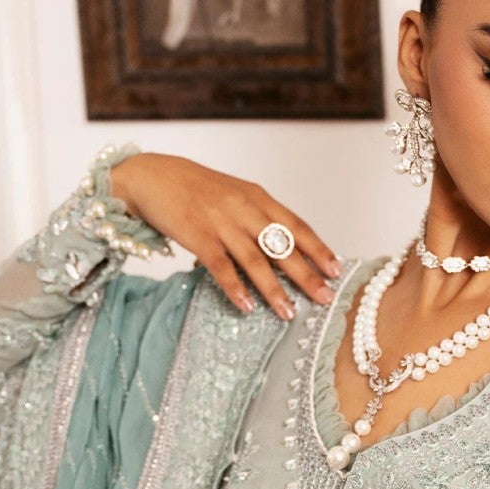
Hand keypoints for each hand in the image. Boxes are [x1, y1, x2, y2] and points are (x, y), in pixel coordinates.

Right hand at [110, 152, 343, 320]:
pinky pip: (221, 266)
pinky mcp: (197, 235)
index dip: (318, 248)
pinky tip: (247, 306)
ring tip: (288, 313)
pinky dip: (235, 287)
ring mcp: (221, 222)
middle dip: (306, 274)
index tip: (337, 270)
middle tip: (324, 298)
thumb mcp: (234, 195)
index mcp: (257, 197)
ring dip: (273, 289)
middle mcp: (244, 208)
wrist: (153, 176)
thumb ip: (258, 217)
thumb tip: (285, 248)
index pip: (296, 225)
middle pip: (282, 246)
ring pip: (255, 260)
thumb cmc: (196, 189)